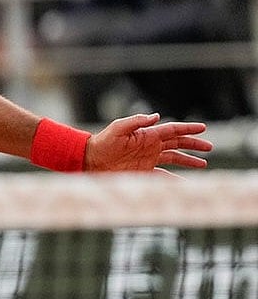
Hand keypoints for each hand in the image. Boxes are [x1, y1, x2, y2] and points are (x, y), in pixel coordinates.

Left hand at [84, 113, 211, 174]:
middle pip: (177, 143)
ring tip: (203, 164)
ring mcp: (148, 159)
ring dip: (188, 160)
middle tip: (209, 146)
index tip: (203, 128)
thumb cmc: (102, 142)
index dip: (188, 129)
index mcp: (147, 134)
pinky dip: (175, 179)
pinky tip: (185, 183)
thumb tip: (156, 116)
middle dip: (193, 144)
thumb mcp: (118, 128)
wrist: (90, 160)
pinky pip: (163, 176)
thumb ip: (137, 121)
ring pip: (174, 158)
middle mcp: (150, 146)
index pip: (172, 130)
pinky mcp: (143, 171)